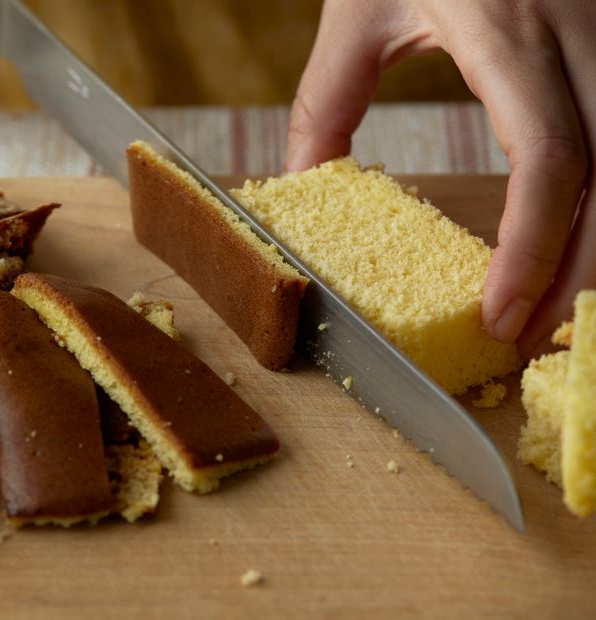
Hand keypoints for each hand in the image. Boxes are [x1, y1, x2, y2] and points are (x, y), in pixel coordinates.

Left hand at [286, 0, 594, 359]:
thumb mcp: (361, 7)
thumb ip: (328, 100)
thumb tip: (302, 185)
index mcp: (512, 29)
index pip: (549, 161)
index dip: (532, 248)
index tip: (499, 314)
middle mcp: (583, 29)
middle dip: (583, 270)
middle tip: (537, 335)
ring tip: (565, 307)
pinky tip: (585, 237)